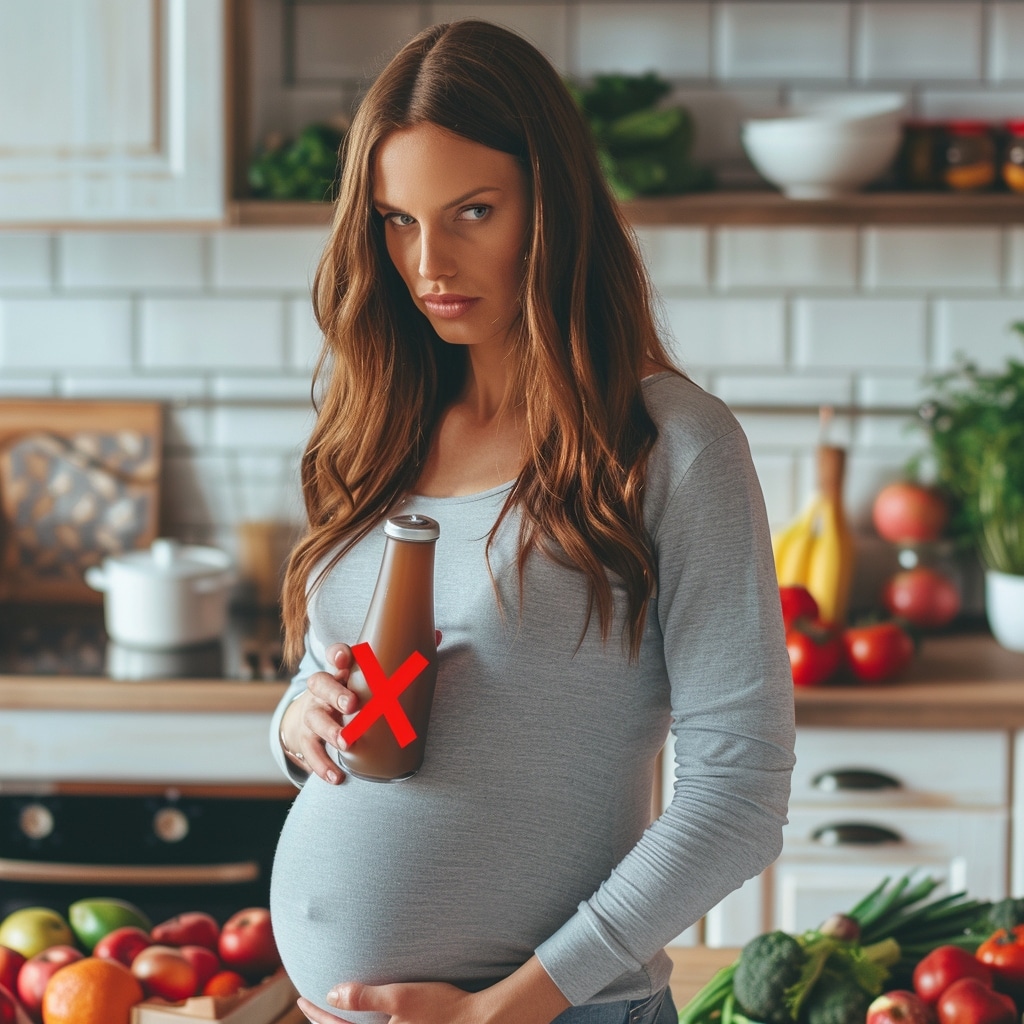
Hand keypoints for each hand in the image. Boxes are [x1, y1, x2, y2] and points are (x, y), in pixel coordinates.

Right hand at [282, 632, 442, 785]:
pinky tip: (338, 776)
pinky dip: (322, 764)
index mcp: (339, 671)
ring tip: (347, 743)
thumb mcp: (368, 675)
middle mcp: (321, 690)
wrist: (311, 717)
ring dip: (330, 730)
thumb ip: (402, 656)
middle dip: (335, 693)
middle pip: (320, 684)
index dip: (338, 654)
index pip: (334, 656)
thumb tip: (438, 633)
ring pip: (314, 718)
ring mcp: (312, 713)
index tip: (347, 658)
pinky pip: (311, 751)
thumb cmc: (350, 691)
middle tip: (352, 704)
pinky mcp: (306, 738)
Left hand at [297, 980, 477, 1023]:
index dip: (317, 1014)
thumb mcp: (400, 996)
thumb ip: (365, 997)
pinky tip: (360, 1019)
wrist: (476, 1022)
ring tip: (328, 1014)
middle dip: (324, 1022)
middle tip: (309, 1005)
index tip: (302, 998)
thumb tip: (332, 994)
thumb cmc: (441, 1007)